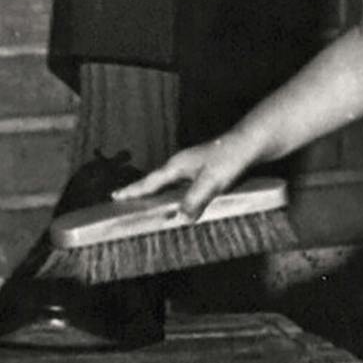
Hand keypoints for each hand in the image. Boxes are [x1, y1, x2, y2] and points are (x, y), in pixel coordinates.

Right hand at [114, 131, 258, 220]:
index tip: (115, 196)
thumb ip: (194, 199)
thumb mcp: (210, 182)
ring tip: (144, 204)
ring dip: (155, 193)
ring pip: (167, 183)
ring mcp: (190, 166)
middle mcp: (180, 165)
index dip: (133, 191)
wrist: (248, 144)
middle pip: (154, 181)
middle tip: (122, 200)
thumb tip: (180, 218)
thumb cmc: (229, 159)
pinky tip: (176, 201)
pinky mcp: (201, 170)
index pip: (150, 182)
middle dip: (139, 191)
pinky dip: (171, 193)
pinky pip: (179, 185)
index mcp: (177, 166)